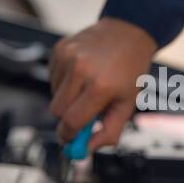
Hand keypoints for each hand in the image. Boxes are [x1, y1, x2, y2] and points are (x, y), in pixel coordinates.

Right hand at [49, 17, 156, 152]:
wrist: (128, 32)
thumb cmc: (130, 70)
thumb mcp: (127, 104)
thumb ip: (109, 132)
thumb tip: (87, 149)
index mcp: (101, 86)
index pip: (72, 121)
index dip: (69, 136)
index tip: (70, 140)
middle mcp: (81, 70)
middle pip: (57, 111)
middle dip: (67, 118)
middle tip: (82, 115)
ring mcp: (68, 57)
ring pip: (54, 95)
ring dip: (67, 98)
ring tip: (88, 87)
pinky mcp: (59, 48)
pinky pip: (53, 78)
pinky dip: (64, 82)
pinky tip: (81, 74)